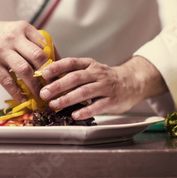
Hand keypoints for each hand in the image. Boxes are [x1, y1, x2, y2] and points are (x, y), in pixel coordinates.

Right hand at [0, 8, 49, 102]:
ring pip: (25, 70)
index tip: (60, 73)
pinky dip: (17, 93)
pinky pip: (7, 81)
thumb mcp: (15, 30)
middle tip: (54, 86)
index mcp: (23, 28)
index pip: (45, 45)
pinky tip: (23, 99)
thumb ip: (31, 42)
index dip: (55, 61)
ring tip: (41, 95)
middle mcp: (14, 38)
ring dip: (35, 86)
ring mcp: (2, 51)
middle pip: (38, 57)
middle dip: (48, 74)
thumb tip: (53, 59)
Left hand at [39, 56, 167, 119]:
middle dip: (58, 85)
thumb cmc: (105, 77)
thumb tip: (47, 75)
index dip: (57, 67)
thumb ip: (72, 71)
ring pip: (84, 92)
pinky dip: (85, 111)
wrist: (132, 82)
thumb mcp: (90, 69)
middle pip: (75, 78)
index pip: (71, 62)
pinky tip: (75, 115)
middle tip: (44, 93)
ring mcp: (105, 87)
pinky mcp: (112, 101)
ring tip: (54, 104)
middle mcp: (97, 74)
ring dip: (67, 99)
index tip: (44, 73)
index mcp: (89, 64)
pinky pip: (97, 106)